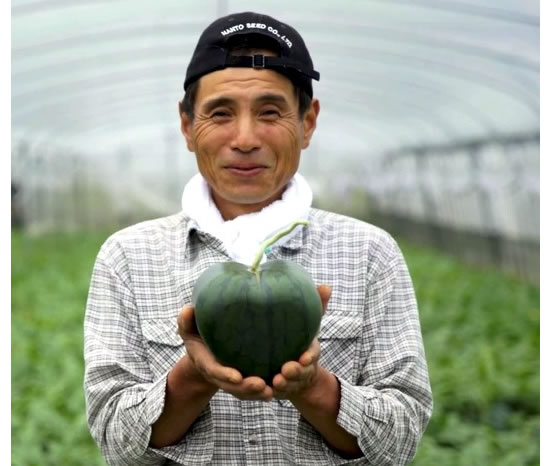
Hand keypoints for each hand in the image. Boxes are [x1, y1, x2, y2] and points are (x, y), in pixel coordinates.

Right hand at [177, 305, 273, 400]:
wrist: (206, 347)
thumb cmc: (198, 334)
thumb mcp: (189, 327)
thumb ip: (186, 321)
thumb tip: (187, 310)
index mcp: (205, 362)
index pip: (214, 371)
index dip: (225, 375)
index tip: (237, 377)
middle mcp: (218, 375)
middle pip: (231, 386)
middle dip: (245, 388)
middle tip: (261, 385)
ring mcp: (230, 380)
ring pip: (242, 392)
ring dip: (256, 394)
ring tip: (271, 392)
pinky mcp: (242, 380)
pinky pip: (251, 391)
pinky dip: (262, 393)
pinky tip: (276, 391)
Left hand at [272, 284, 331, 399]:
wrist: (294, 368)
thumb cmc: (299, 339)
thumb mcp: (308, 323)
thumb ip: (317, 306)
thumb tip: (326, 287)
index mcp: (309, 352)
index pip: (312, 355)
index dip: (309, 357)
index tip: (304, 358)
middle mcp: (302, 368)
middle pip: (301, 373)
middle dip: (296, 373)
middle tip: (286, 370)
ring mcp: (291, 381)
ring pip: (288, 385)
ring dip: (284, 385)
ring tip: (275, 381)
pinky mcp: (278, 389)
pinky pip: (274, 393)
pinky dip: (270, 392)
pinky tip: (264, 389)